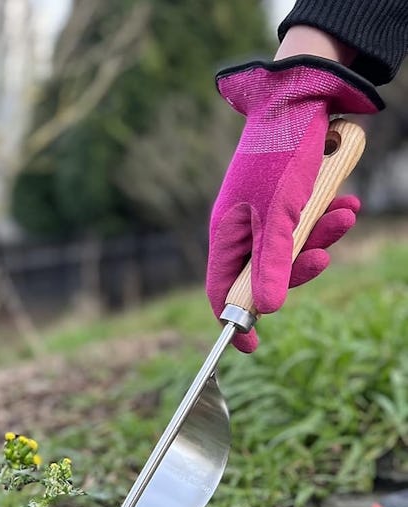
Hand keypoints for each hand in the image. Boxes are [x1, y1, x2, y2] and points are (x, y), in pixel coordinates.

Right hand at [206, 58, 380, 351]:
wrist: (304, 96)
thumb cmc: (280, 154)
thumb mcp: (278, 215)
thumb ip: (272, 264)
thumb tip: (266, 312)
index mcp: (226, 235)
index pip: (221, 291)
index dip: (234, 320)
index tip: (251, 347)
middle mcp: (243, 230)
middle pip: (265, 275)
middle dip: (299, 269)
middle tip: (323, 258)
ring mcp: (266, 217)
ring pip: (293, 251)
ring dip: (323, 238)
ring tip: (346, 215)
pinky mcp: (289, 203)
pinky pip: (308, 227)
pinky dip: (329, 219)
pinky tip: (348, 204)